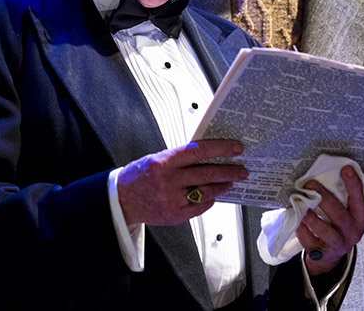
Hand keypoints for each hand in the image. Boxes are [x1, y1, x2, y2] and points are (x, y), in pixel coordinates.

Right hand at [117, 139, 247, 225]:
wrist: (121, 200)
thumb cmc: (138, 177)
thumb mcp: (156, 159)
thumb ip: (179, 158)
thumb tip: (206, 155)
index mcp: (163, 162)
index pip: (198, 151)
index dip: (220, 148)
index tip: (235, 148)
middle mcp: (168, 181)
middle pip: (206, 173)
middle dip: (229, 171)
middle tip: (242, 169)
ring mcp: (172, 200)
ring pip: (206, 192)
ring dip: (222, 186)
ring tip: (231, 182)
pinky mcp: (174, 215)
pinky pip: (199, 207)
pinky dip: (209, 200)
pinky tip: (214, 195)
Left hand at [296, 165, 363, 275]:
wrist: (330, 254)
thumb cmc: (336, 225)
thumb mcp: (345, 212)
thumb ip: (340, 198)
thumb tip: (323, 172)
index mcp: (359, 219)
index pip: (360, 201)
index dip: (354, 186)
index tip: (345, 169)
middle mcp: (352, 233)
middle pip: (340, 216)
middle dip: (325, 199)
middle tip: (310, 184)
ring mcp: (338, 245)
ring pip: (327, 232)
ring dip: (313, 218)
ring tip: (301, 205)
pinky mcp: (323, 255)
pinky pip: (312, 244)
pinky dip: (303, 232)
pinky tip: (297, 222)